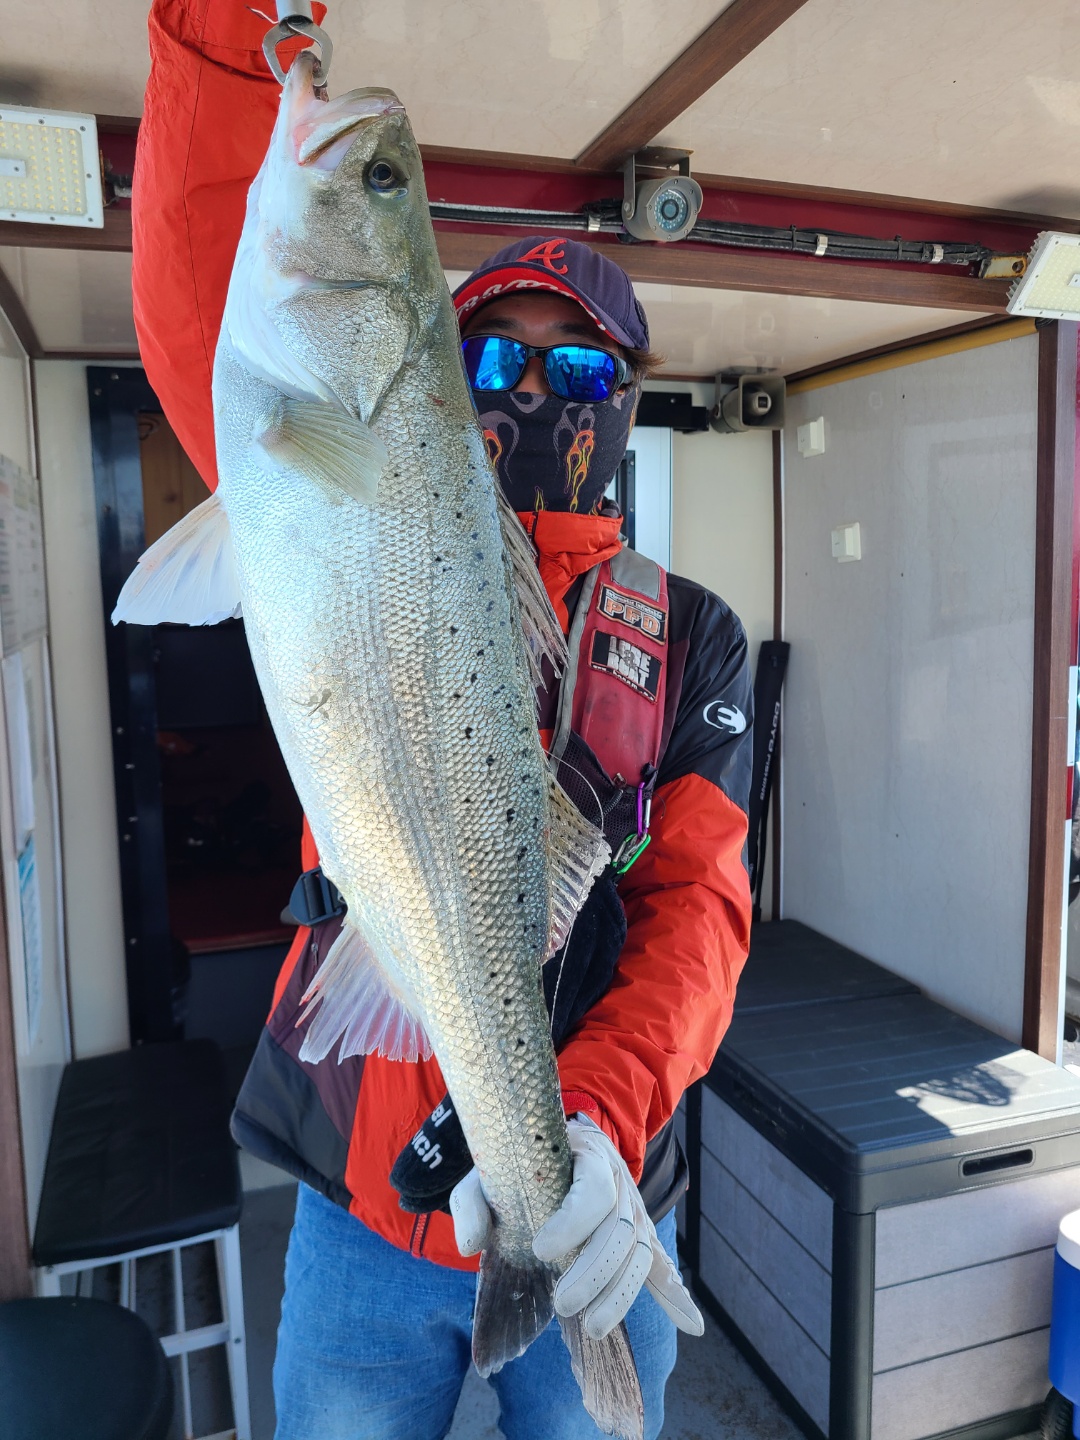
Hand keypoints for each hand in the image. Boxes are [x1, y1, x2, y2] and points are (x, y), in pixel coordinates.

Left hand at [449, 1115, 703, 1341]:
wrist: (558, 1146)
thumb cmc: (520, 1163)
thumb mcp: (488, 1171)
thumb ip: (472, 1202)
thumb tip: (470, 1246)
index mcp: (588, 1157)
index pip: (592, 1190)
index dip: (571, 1222)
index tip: (540, 1249)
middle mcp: (620, 1185)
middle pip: (620, 1230)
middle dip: (593, 1272)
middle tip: (562, 1302)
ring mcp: (634, 1213)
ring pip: (639, 1256)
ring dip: (619, 1295)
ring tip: (590, 1326)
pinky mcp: (638, 1239)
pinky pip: (661, 1267)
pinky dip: (676, 1295)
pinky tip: (691, 1324)